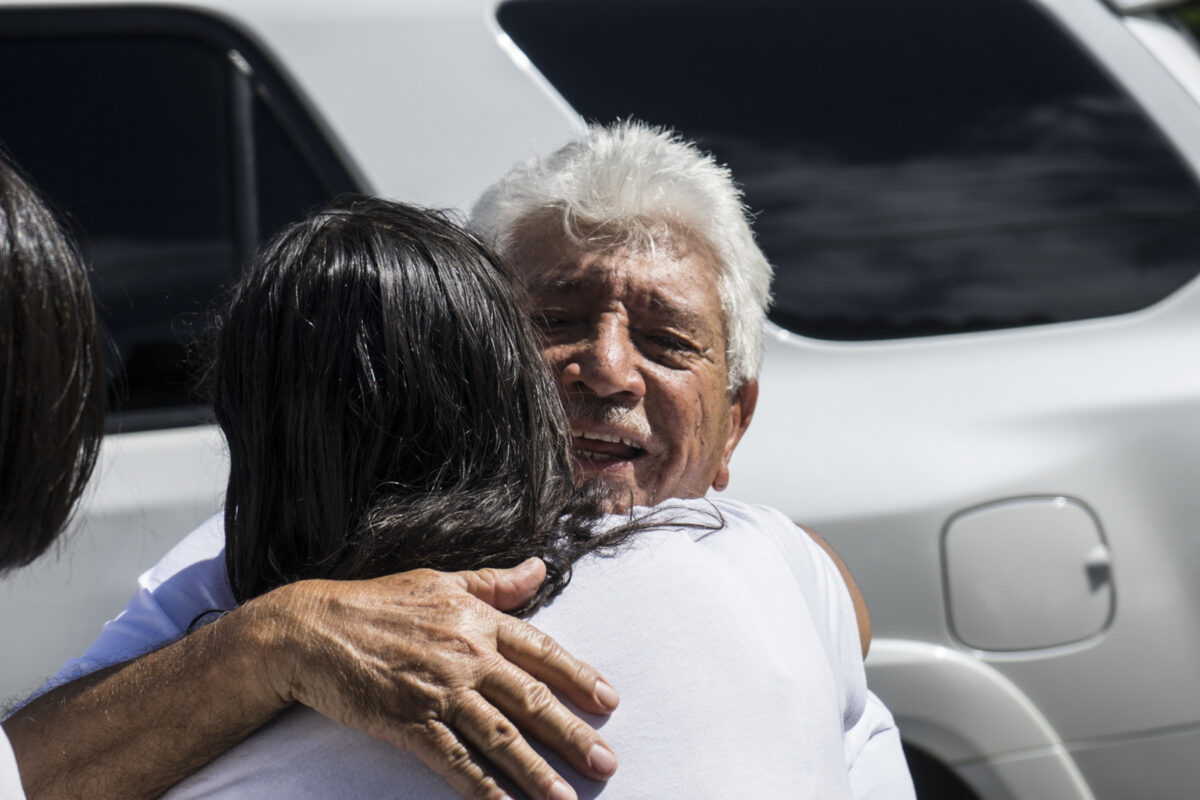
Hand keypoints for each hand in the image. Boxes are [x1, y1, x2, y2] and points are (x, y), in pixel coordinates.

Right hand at [250, 558, 618, 799]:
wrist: (311, 629)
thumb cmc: (376, 603)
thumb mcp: (440, 581)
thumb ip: (494, 583)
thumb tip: (539, 569)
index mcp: (477, 620)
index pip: (541, 650)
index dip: (577, 676)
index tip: (609, 700)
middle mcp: (467, 655)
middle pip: (530, 699)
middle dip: (572, 733)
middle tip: (606, 762)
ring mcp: (439, 691)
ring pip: (500, 736)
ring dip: (537, 770)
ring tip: (567, 798)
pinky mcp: (410, 722)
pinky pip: (455, 761)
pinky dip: (483, 787)